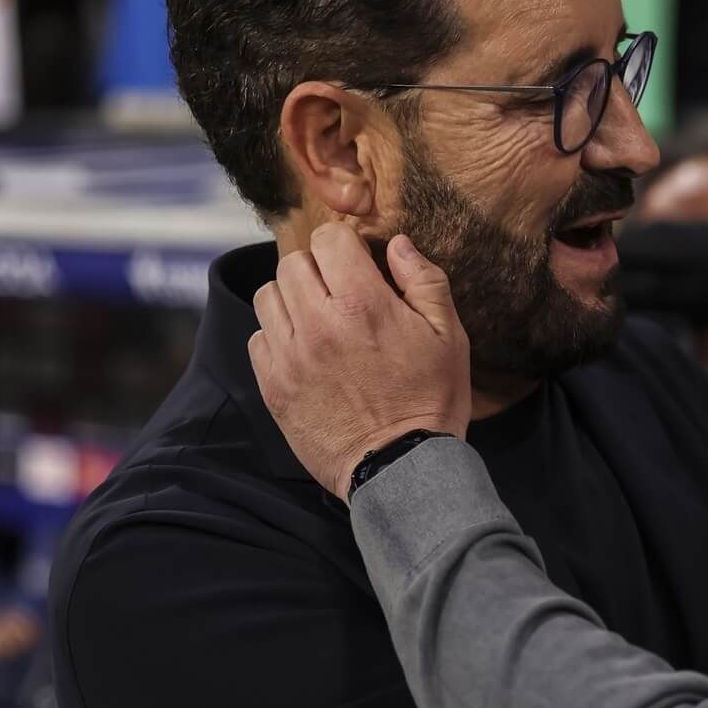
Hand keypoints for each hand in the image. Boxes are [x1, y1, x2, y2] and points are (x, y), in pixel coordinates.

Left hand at [248, 224, 471, 500]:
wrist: (400, 468)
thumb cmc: (430, 401)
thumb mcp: (449, 337)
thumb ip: (424, 281)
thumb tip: (398, 244)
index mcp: (363, 304)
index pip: (329, 238)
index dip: (346, 245)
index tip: (359, 262)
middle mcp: (318, 323)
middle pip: (293, 262)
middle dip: (318, 269)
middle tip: (341, 293)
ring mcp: (289, 356)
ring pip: (268, 296)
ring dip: (292, 299)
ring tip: (319, 320)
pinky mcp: (273, 385)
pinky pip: (258, 338)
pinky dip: (277, 336)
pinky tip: (305, 351)